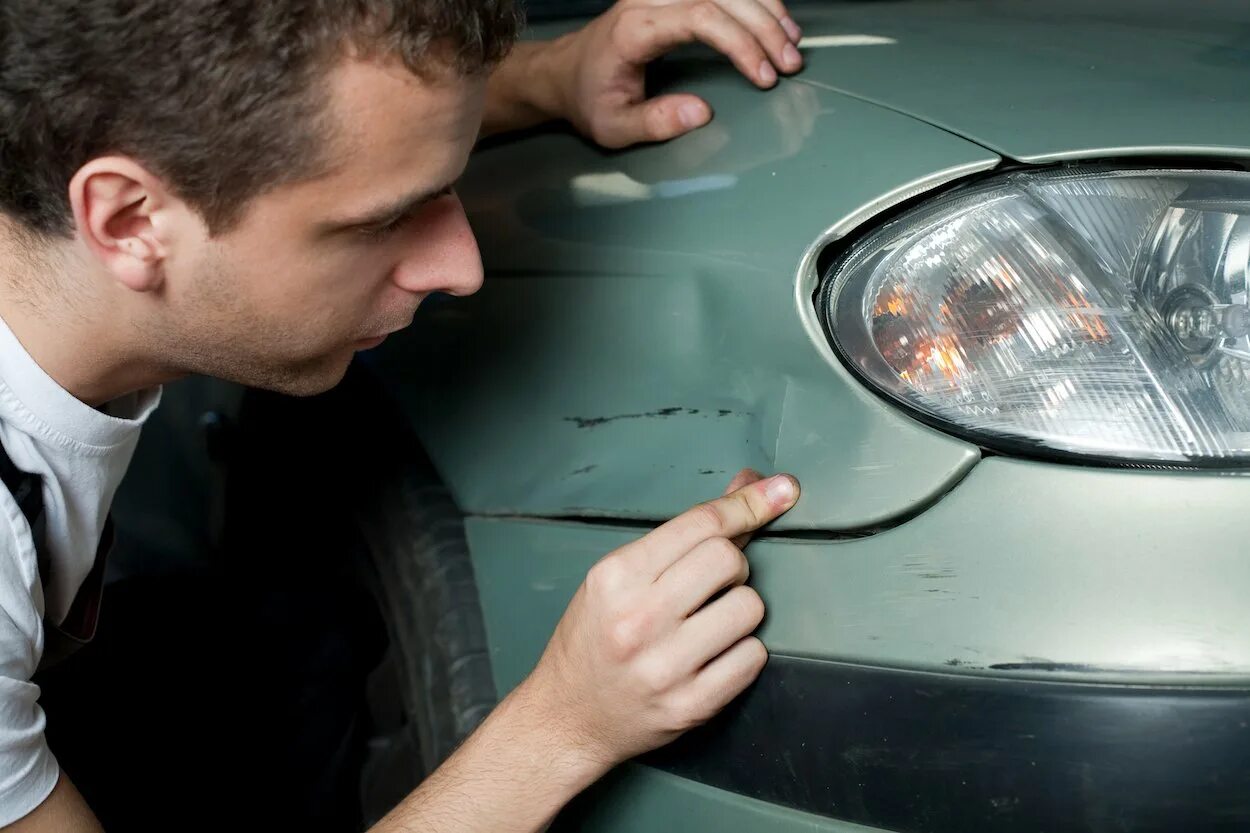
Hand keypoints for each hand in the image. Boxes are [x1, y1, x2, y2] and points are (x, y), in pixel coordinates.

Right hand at [517, 468, 799, 770]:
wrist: (567, 718)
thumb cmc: (594, 639)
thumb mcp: (618, 578)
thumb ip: (681, 536)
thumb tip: (746, 487)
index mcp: (617, 577)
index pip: (700, 524)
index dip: (748, 504)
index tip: (781, 490)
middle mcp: (639, 619)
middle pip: (729, 559)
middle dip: (735, 564)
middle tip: (713, 584)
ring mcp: (666, 666)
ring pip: (749, 607)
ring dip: (740, 609)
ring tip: (711, 622)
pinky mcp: (691, 705)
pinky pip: (752, 657)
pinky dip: (744, 650)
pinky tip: (716, 655)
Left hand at [545, 0, 803, 147]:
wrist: (565, 73)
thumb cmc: (588, 98)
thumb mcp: (613, 126)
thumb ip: (655, 122)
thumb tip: (701, 112)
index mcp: (636, 28)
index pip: (700, 17)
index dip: (738, 43)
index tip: (763, 75)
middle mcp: (649, 0)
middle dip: (763, 29)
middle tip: (789, 64)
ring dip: (766, 10)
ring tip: (792, 44)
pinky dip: (752, 2)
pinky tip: (776, 21)